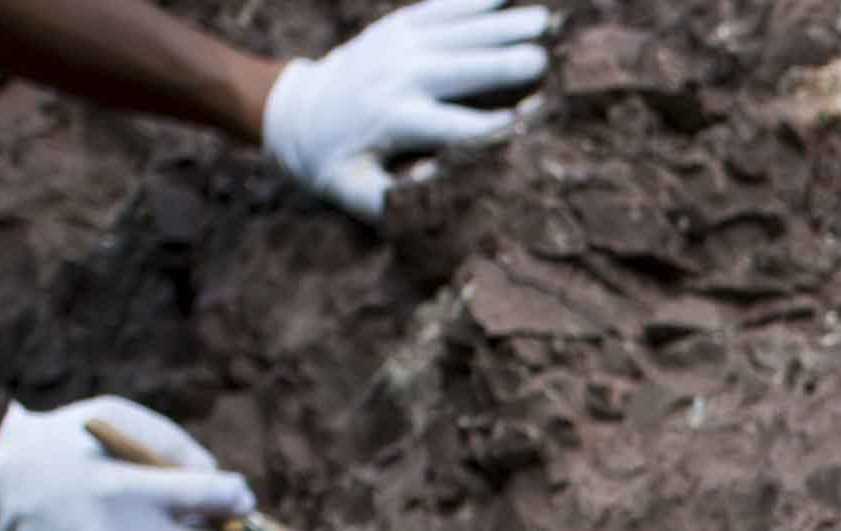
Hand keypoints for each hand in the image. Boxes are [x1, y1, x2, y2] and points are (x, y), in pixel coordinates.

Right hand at [0, 399, 247, 530]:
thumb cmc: (61, 445)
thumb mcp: (113, 418)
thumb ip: (174, 445)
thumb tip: (225, 483)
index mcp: (123, 489)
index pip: (209, 501)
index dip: (234, 498)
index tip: (240, 496)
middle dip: (208, 530)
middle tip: (200, 513)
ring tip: (136, 515)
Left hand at [262, 0, 549, 222]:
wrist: (296, 111)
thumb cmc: (335, 162)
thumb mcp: (352, 191)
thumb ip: (388, 201)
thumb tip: (437, 196)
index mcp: (393, 120)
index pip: (452, 126)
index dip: (491, 127)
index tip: (527, 125)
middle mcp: (398, 78)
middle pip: (458, 70)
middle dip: (499, 66)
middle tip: (542, 62)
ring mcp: (397, 46)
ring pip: (455, 34)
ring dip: (500, 27)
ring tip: (543, 22)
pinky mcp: (397, 27)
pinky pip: (439, 10)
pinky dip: (472, 2)